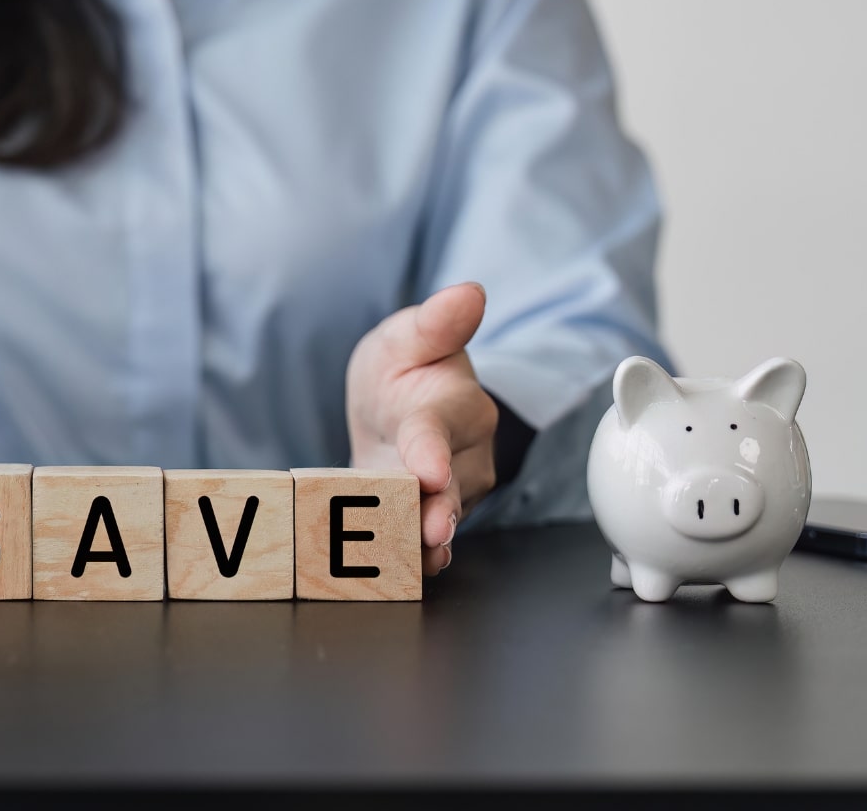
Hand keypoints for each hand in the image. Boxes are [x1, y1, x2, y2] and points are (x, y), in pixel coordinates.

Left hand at [344, 282, 498, 575]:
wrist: (399, 407)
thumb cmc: (406, 369)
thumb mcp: (410, 336)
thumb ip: (435, 321)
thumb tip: (468, 292)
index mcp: (452, 405)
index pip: (440, 428)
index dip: (432, 450)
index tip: (427, 470)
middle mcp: (464, 454)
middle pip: (450, 487)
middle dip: (438, 511)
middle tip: (429, 533)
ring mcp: (454, 491)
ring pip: (443, 519)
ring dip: (426, 541)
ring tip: (416, 560)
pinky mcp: (435, 517)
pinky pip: (430, 542)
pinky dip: (417, 561)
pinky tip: (409, 574)